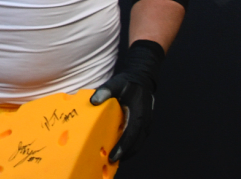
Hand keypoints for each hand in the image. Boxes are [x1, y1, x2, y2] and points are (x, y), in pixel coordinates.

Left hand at [90, 40, 164, 161]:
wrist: (141, 78)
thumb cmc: (128, 82)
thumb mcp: (116, 83)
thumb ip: (105, 91)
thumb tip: (94, 101)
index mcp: (140, 113)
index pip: (131, 134)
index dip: (123, 146)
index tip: (113, 156)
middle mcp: (145, 121)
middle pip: (136, 143)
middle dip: (125, 154)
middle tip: (110, 162)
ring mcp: (146, 124)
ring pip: (138, 143)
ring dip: (128, 152)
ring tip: (113, 159)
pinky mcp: (144, 125)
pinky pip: (138, 139)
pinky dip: (130, 146)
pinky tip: (119, 149)